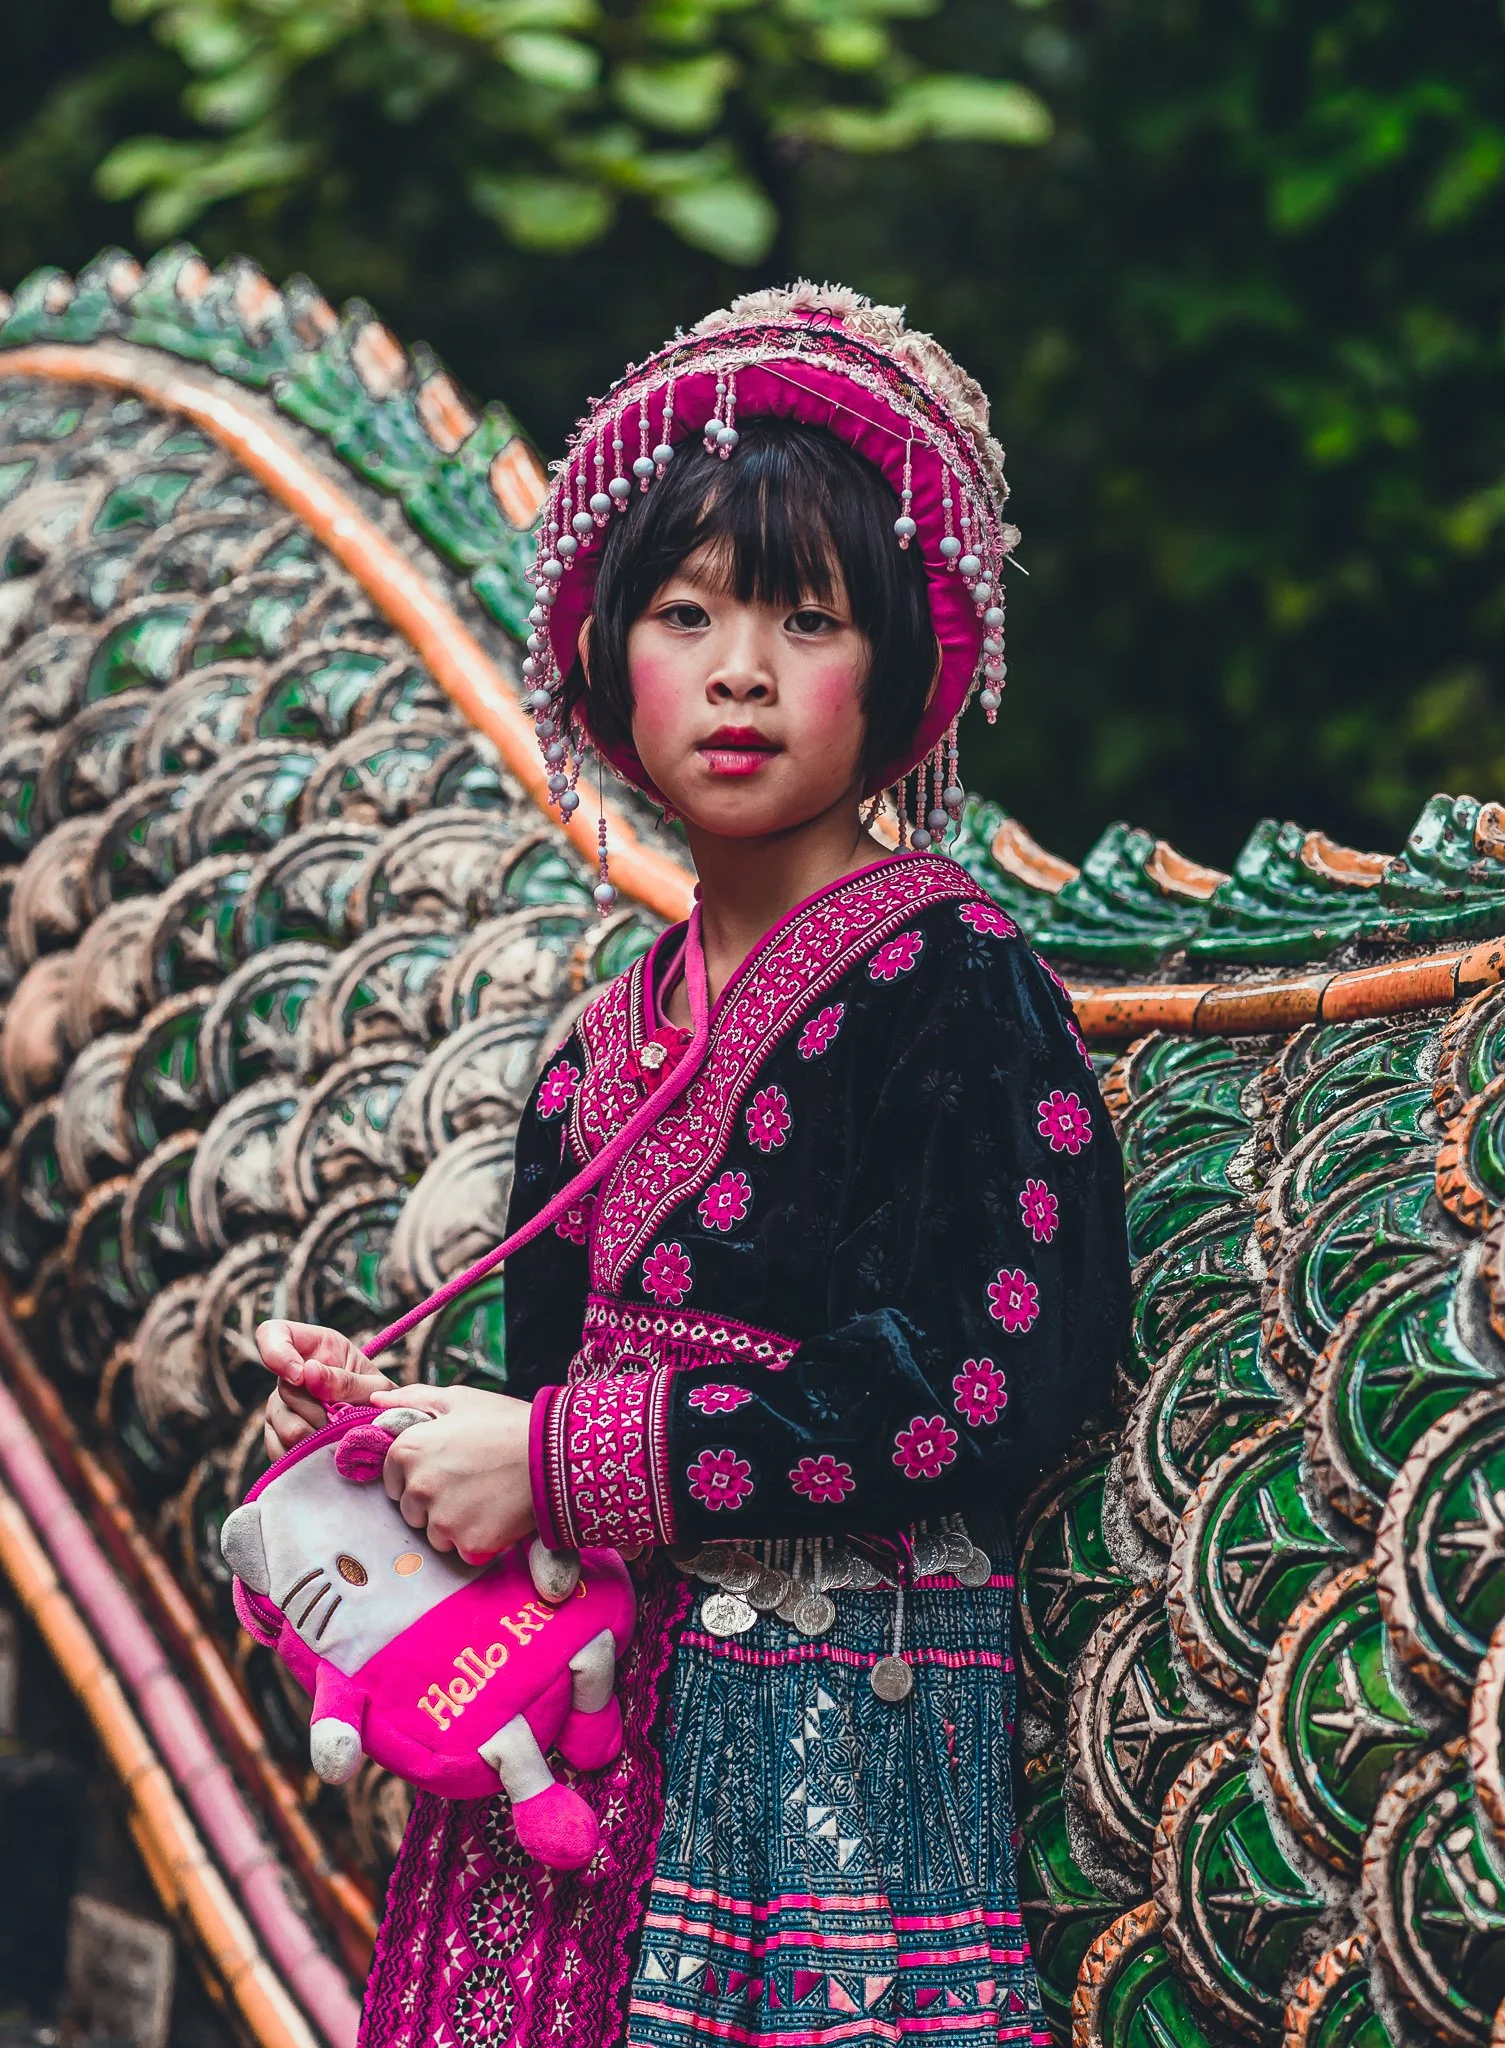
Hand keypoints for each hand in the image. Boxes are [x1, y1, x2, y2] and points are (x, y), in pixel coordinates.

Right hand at [259, 1320, 396, 1459]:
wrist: (381, 1430)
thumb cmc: (379, 1398)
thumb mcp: (374, 1385)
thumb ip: (346, 1380)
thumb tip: (308, 1373)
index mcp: (311, 1347)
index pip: (272, 1334)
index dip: (277, 1353)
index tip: (301, 1375)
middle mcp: (288, 1376)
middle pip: (283, 1391)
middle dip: (317, 1410)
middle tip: (342, 1420)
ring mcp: (279, 1408)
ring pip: (283, 1425)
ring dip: (316, 1437)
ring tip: (339, 1437)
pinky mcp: (277, 1438)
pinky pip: (281, 1451)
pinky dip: (307, 1456)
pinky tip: (325, 1452)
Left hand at [369, 1384, 534, 1562]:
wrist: (554, 1453)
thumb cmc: (506, 1422)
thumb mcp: (459, 1399)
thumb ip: (412, 1399)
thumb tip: (375, 1401)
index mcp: (408, 1451)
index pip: (392, 1480)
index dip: (418, 1475)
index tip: (446, 1469)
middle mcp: (418, 1488)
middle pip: (412, 1511)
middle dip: (434, 1503)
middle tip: (471, 1483)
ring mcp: (442, 1520)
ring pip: (436, 1535)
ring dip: (455, 1524)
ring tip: (486, 1499)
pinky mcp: (468, 1544)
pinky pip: (463, 1551)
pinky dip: (478, 1540)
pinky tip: (497, 1516)